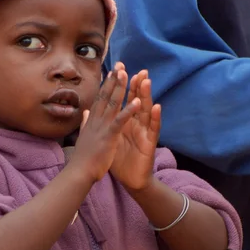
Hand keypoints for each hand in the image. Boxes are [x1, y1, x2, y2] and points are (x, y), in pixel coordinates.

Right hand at [69, 67, 140, 182]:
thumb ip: (85, 123)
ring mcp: (102, 127)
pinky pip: (120, 121)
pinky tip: (137, 102)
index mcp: (92, 121)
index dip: (106, 85)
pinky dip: (128, 111)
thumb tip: (85, 112)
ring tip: (127, 74)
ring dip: (120, 89)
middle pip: (106, 96)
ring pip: (113, 104)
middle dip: (113, 80)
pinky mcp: (109, 136)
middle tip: (120, 65)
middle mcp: (96, 120)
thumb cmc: (82, 158)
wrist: (79, 172)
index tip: (111, 72)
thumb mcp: (84, 137)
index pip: (100, 99)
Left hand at [109, 64, 161, 190]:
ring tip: (146, 81)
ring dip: (147, 96)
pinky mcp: (150, 143)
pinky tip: (156, 107)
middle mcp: (137, 124)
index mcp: (126, 122)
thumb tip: (93, 112)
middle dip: (138, 86)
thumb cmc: (121, 159)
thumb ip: (104, 123)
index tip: (119, 70)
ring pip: (147, 111)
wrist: (131, 180)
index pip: (125, 100)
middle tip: (139, 70)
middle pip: (138, 101)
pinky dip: (155, 118)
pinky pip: (153, 129)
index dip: (123, 86)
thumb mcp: (110, 139)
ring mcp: (145, 132)